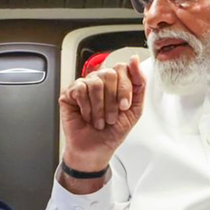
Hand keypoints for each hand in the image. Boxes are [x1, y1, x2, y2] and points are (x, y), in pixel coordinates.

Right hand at [59, 57, 146, 171]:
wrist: (95, 150)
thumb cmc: (112, 132)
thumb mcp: (135, 109)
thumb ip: (139, 84)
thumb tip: (134, 59)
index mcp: (115, 82)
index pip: (123, 68)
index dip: (125, 88)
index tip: (125, 106)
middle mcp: (99, 80)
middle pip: (109, 73)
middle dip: (113, 100)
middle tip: (111, 117)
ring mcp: (83, 85)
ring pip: (96, 83)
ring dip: (100, 108)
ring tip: (99, 121)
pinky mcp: (69, 93)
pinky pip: (80, 90)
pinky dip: (87, 108)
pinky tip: (87, 117)